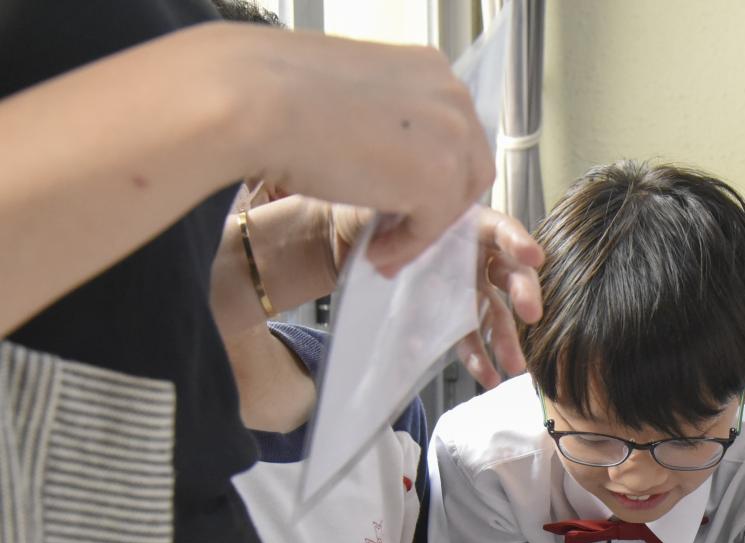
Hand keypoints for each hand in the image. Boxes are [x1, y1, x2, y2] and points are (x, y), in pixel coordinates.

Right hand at [227, 24, 495, 274]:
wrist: (254, 100)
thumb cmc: (279, 90)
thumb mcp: (354, 93)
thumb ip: (388, 120)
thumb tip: (395, 157)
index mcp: (430, 67)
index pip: (454, 130)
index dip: (434, 170)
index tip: (407, 197)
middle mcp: (451, 96)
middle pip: (469, 166)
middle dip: (439, 203)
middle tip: (405, 230)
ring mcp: (451, 137)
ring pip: (454, 201)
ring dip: (421, 230)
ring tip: (382, 247)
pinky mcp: (438, 181)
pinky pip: (431, 228)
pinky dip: (406, 247)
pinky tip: (373, 251)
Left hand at [328, 201, 544, 387]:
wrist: (346, 244)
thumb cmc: (366, 218)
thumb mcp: (380, 211)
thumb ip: (397, 227)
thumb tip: (399, 253)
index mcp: (464, 224)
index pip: (499, 229)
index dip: (519, 241)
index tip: (533, 258)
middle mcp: (474, 256)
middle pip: (509, 273)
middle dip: (524, 293)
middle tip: (531, 314)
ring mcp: (467, 288)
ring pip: (495, 313)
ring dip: (506, 339)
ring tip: (514, 366)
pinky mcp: (452, 316)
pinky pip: (468, 337)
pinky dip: (476, 357)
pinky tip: (485, 376)